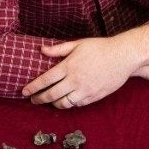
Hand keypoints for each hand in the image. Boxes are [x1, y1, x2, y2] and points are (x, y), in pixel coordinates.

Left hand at [22, 26, 148, 108]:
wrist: (124, 56)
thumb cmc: (101, 47)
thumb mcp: (78, 44)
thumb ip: (58, 49)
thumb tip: (42, 50)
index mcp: (68, 66)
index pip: (45, 80)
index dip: (32, 88)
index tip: (24, 92)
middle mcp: (75, 80)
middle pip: (51, 95)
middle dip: (39, 99)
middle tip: (33, 100)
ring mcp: (85, 90)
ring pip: (63, 103)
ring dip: (53, 104)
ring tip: (49, 101)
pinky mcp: (94, 96)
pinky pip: (77, 104)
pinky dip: (69, 104)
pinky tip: (66, 100)